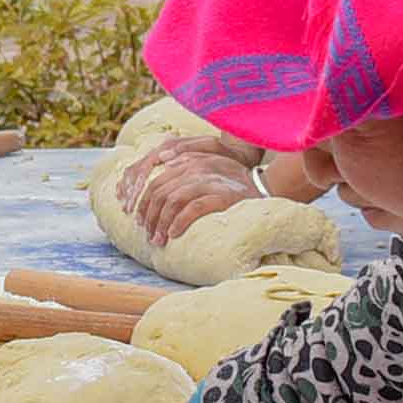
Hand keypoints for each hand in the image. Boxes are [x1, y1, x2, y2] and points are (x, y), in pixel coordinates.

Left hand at [126, 136, 263, 245]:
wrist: (263, 189)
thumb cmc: (230, 185)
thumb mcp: (207, 171)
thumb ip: (184, 170)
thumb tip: (159, 173)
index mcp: (189, 163)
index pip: (156, 181)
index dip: (143, 202)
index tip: (139, 220)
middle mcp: (197, 168)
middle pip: (160, 191)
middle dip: (149, 215)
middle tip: (147, 235)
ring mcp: (209, 180)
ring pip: (173, 199)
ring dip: (161, 223)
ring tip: (158, 239)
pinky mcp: (222, 195)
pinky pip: (193, 208)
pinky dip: (179, 222)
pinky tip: (173, 235)